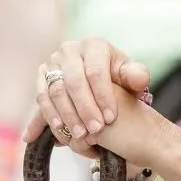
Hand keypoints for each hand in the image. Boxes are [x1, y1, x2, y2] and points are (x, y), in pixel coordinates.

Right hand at [28, 38, 153, 160]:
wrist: (98, 74)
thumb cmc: (117, 75)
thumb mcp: (129, 74)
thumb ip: (136, 76)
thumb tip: (139, 79)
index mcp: (94, 45)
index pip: (96, 72)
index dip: (103, 96)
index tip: (110, 118)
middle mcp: (69, 50)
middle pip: (74, 81)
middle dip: (85, 108)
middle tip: (95, 130)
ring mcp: (52, 62)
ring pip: (56, 91)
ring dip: (67, 115)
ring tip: (79, 134)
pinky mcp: (41, 77)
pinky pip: (42, 97)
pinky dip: (49, 114)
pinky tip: (59, 129)